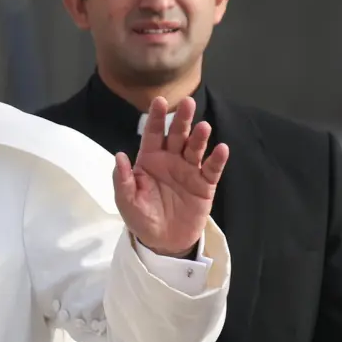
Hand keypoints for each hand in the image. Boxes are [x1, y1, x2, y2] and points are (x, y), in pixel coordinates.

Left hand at [114, 96, 229, 256]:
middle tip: (187, 102)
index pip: (152, 134)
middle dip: (181, 119)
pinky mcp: (205, 185)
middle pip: (177, 135)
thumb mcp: (126, 201)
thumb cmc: (141, 217)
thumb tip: (120, 155)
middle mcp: (170, 160)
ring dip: (199, 137)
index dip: (155, 118)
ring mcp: (189, 170)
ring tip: (203, 127)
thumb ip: (123, 179)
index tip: (159, 100)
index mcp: (149, 159)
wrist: (163, 241)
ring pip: (195, 149)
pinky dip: (217, 159)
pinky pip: (212, 169)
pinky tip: (221, 148)